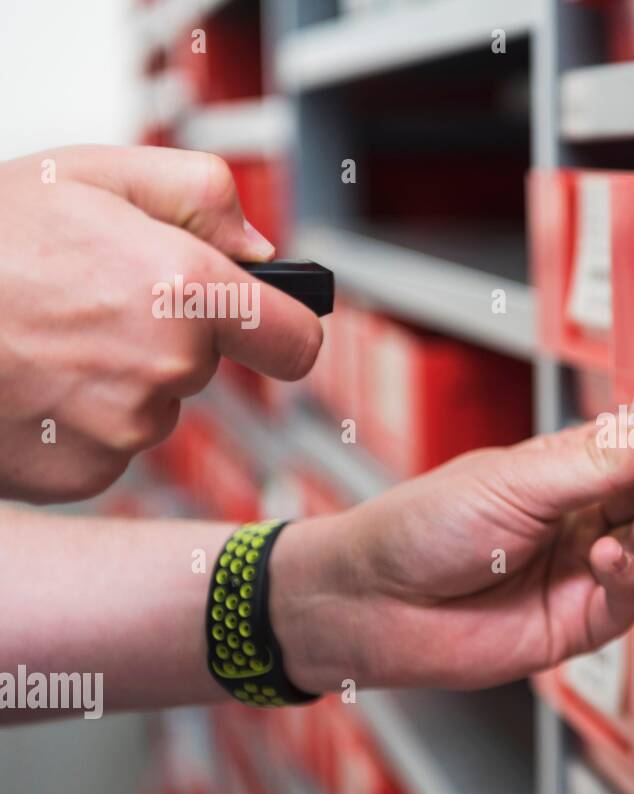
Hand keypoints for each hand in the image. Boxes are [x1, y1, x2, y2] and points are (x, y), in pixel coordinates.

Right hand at [0, 145, 322, 502]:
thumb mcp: (92, 173)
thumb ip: (199, 197)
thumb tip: (260, 253)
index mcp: (185, 290)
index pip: (297, 342)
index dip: (286, 331)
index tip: (269, 327)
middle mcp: (166, 368)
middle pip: (206, 367)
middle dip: (168, 336)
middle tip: (93, 303)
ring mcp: (125, 429)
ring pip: (154, 407)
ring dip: (118, 380)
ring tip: (47, 339)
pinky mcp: (85, 474)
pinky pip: (109, 447)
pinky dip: (79, 422)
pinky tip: (30, 384)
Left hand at [272, 383, 633, 690]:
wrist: (372, 603)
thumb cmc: (420, 529)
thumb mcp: (510, 481)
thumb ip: (588, 461)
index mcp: (562, 471)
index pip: (630, 449)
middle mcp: (579, 519)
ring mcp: (581, 572)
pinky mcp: (577, 622)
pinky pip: (625, 601)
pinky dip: (627, 577)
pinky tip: (609, 556)